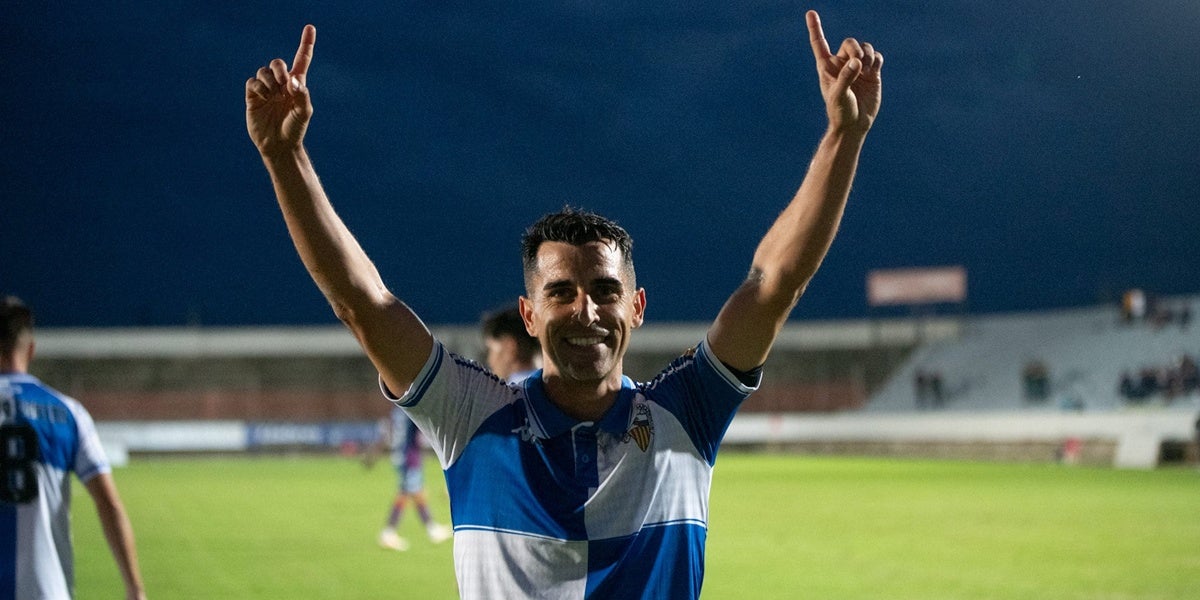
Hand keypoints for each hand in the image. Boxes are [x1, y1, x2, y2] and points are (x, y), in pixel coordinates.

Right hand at [246, 25, 315, 154]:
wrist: (279, 146)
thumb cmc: (295, 129)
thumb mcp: (304, 112)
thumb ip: (302, 95)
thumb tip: (293, 80)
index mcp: (297, 85)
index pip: (302, 59)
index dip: (306, 43)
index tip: (310, 27)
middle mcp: (281, 85)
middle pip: (278, 63)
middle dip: (280, 68)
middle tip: (285, 83)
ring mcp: (266, 90)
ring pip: (264, 71)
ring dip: (269, 80)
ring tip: (273, 95)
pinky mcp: (253, 97)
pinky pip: (252, 82)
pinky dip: (259, 87)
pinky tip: (265, 98)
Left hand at [806, 11, 881, 133]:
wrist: (855, 124)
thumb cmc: (840, 112)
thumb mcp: (838, 95)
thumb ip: (845, 78)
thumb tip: (857, 62)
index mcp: (827, 67)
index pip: (819, 43)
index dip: (815, 28)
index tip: (810, 13)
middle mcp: (842, 64)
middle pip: (850, 43)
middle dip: (856, 49)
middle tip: (859, 63)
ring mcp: (858, 67)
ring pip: (865, 47)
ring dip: (869, 54)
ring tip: (867, 70)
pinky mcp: (872, 73)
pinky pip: (877, 57)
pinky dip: (877, 60)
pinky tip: (873, 71)